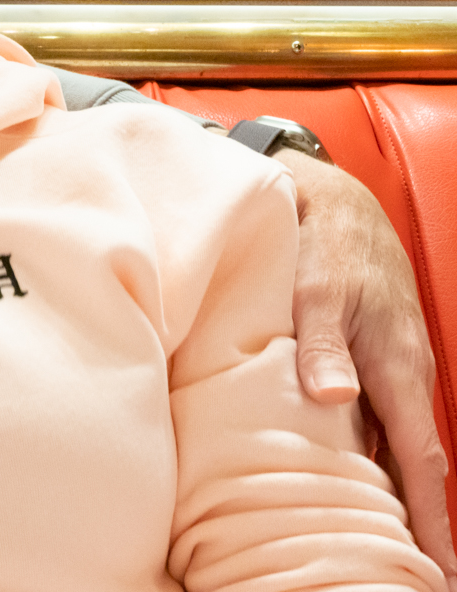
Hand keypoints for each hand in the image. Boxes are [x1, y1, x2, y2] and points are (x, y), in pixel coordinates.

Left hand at [277, 147, 456, 589]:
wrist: (332, 201)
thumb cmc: (323, 245)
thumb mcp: (316, 289)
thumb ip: (320, 343)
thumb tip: (334, 397)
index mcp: (396, 365)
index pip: (422, 458)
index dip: (432, 514)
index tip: (440, 563)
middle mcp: (404, 372)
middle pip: (418, 461)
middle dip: (427, 518)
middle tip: (425, 572)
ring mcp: (393, 365)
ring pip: (403, 441)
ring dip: (406, 490)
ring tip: (400, 544)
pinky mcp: (376, 355)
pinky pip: (388, 419)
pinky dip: (387, 455)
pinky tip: (371, 481)